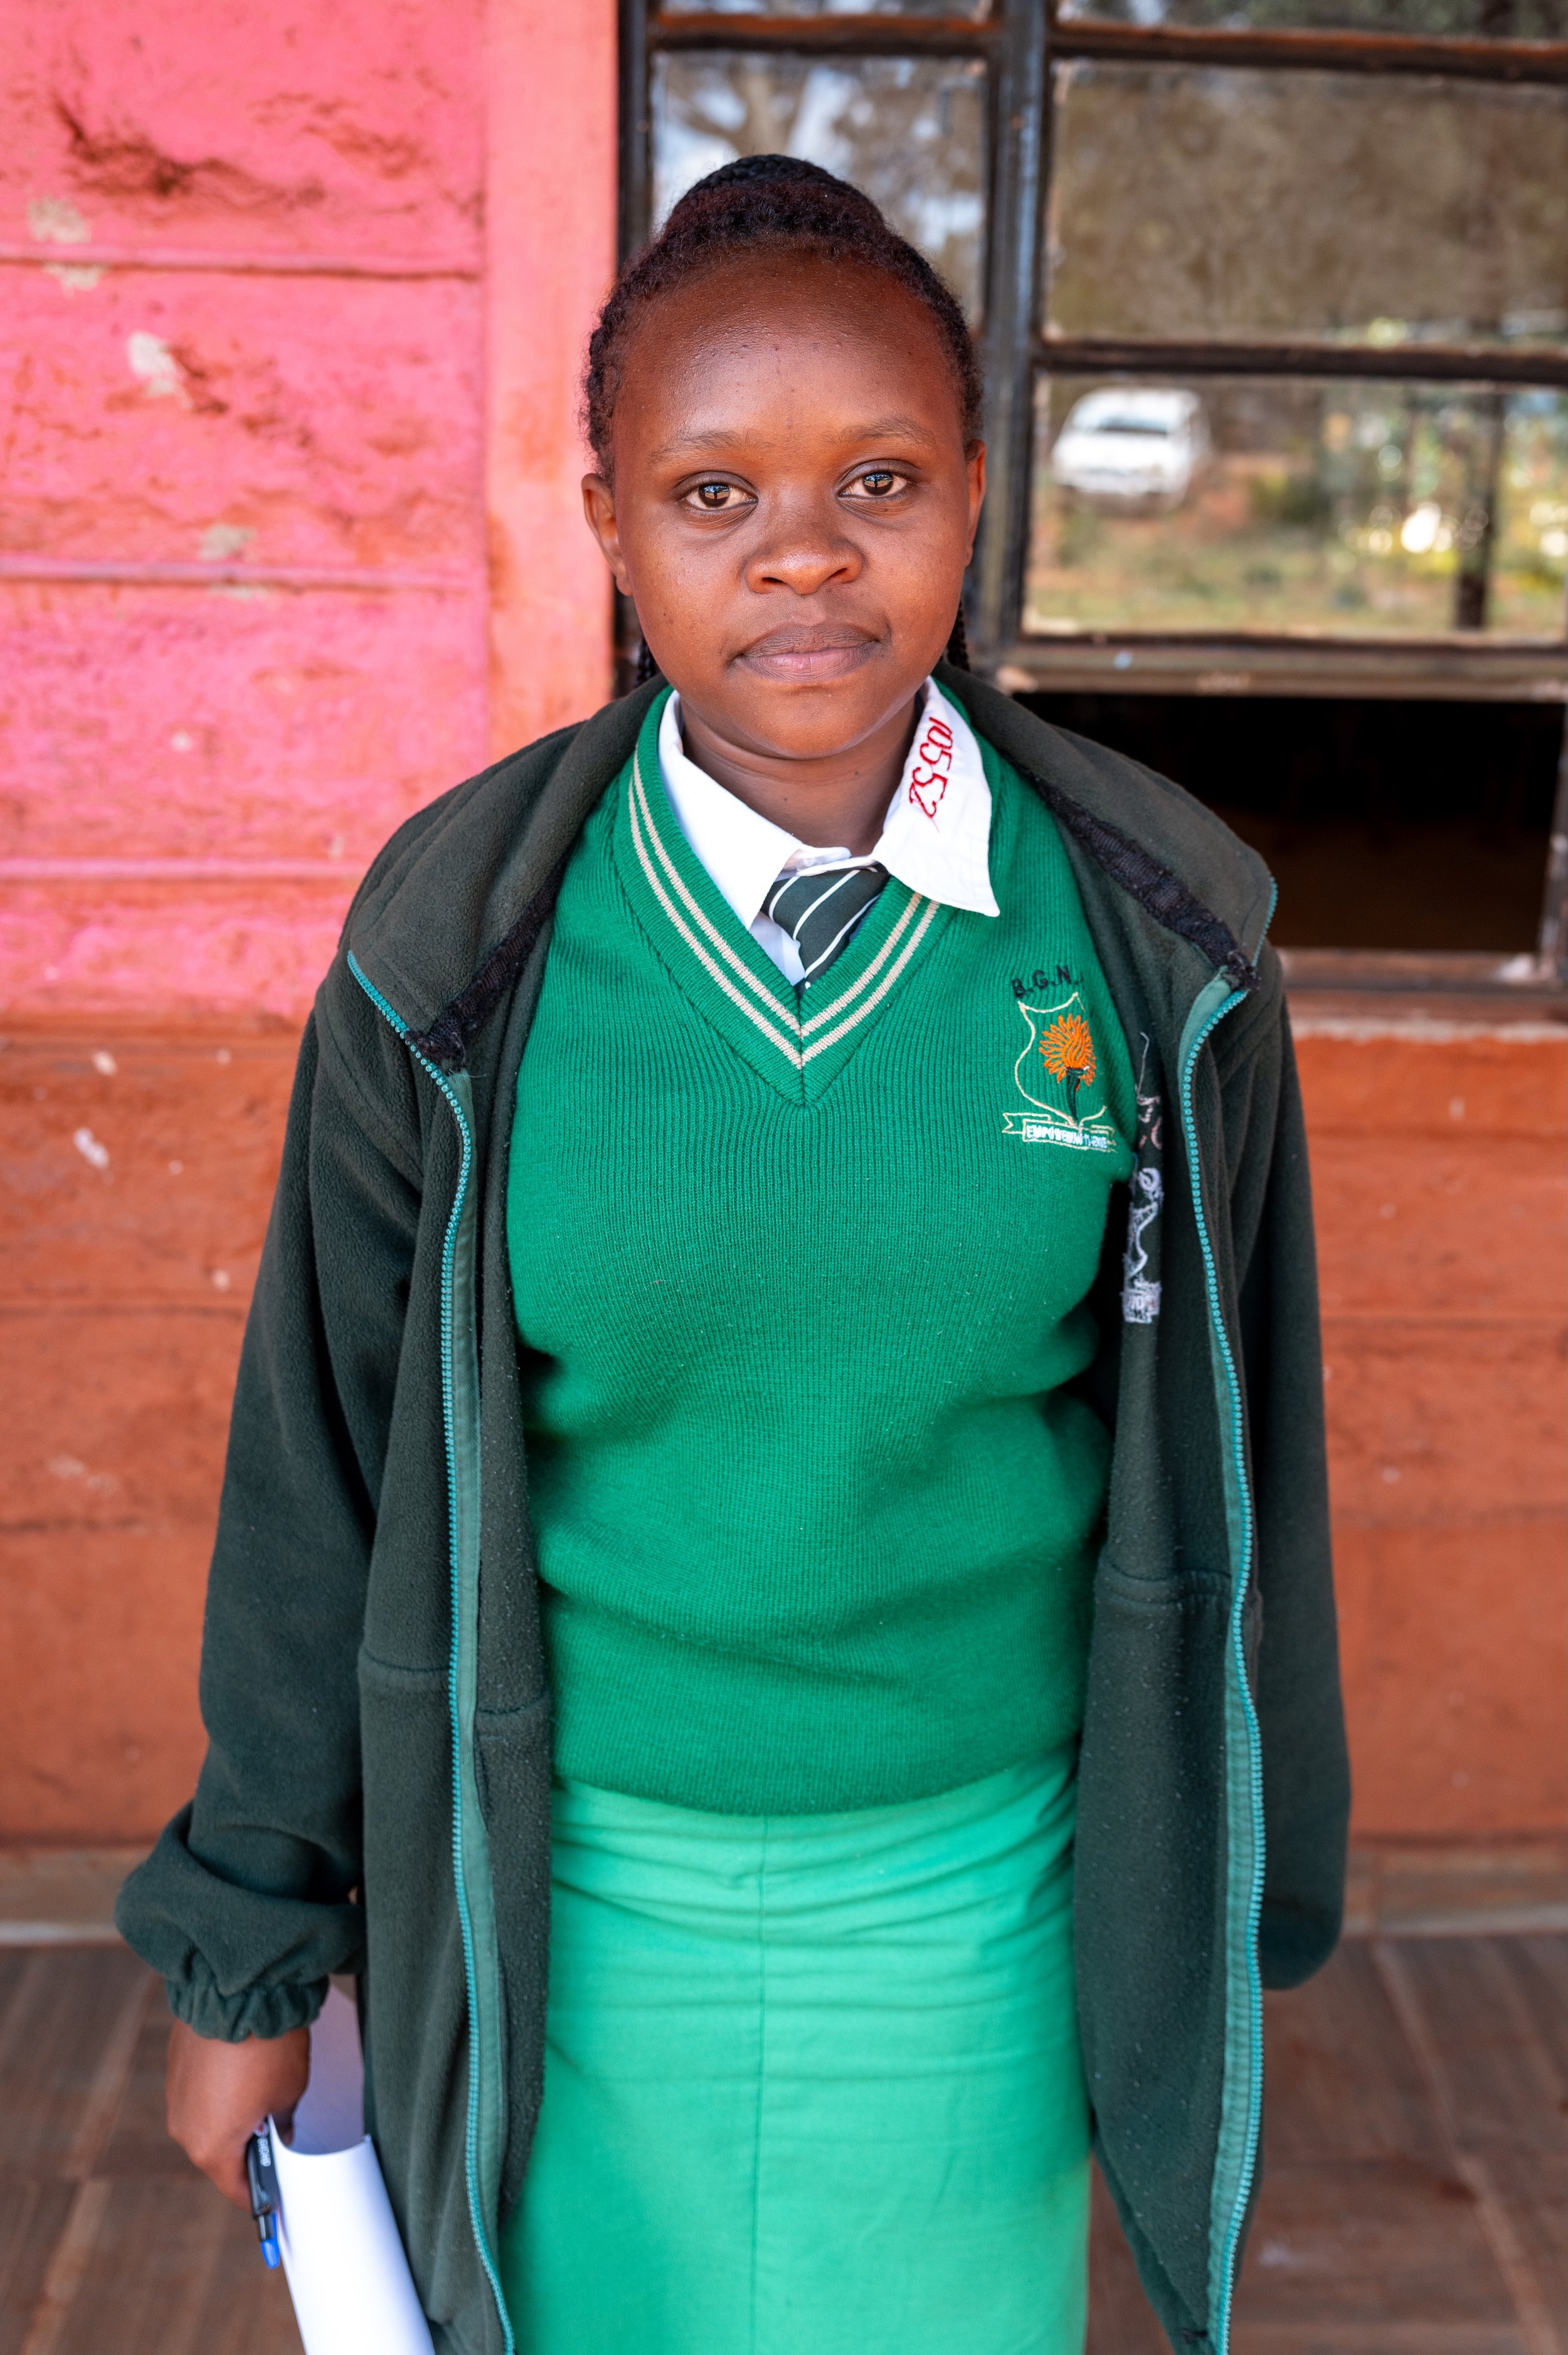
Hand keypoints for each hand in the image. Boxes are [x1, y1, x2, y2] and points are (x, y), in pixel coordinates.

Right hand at [166, 2017, 310, 2209]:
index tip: (276, 2198)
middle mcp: (184, 2129)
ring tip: (259, 2091)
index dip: (260, 2195)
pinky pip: (199, 2090)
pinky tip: (240, 2069)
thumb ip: (281, 2126)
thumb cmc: (268, 2049)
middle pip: (219, 2154)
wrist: (239, 1991)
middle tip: (275, 2133)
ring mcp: (175, 2096)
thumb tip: (278, 2134)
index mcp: (212, 2148)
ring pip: (207, 2119)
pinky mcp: (175, 2067)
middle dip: (246, 2146)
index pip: (237, 2188)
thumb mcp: (289, 2095)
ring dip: (229, 2114)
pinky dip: (218, 2087)